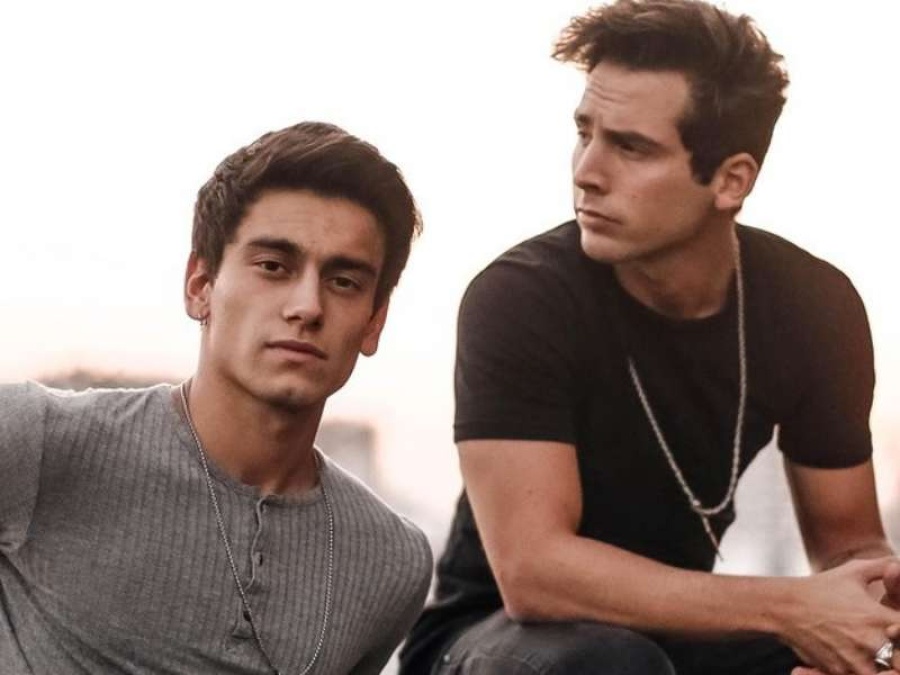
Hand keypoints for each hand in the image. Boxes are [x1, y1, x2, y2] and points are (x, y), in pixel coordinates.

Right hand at [780, 558, 899, 674]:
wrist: (784, 607)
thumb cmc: (820, 588)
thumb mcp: (852, 571)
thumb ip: (883, 566)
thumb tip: (898, 564)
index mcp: (878, 618)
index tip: (895, 628)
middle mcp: (870, 642)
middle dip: (897, 655)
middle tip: (888, 646)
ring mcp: (855, 660)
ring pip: (883, 672)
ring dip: (880, 665)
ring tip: (869, 652)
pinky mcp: (839, 671)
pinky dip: (856, 669)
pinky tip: (849, 656)